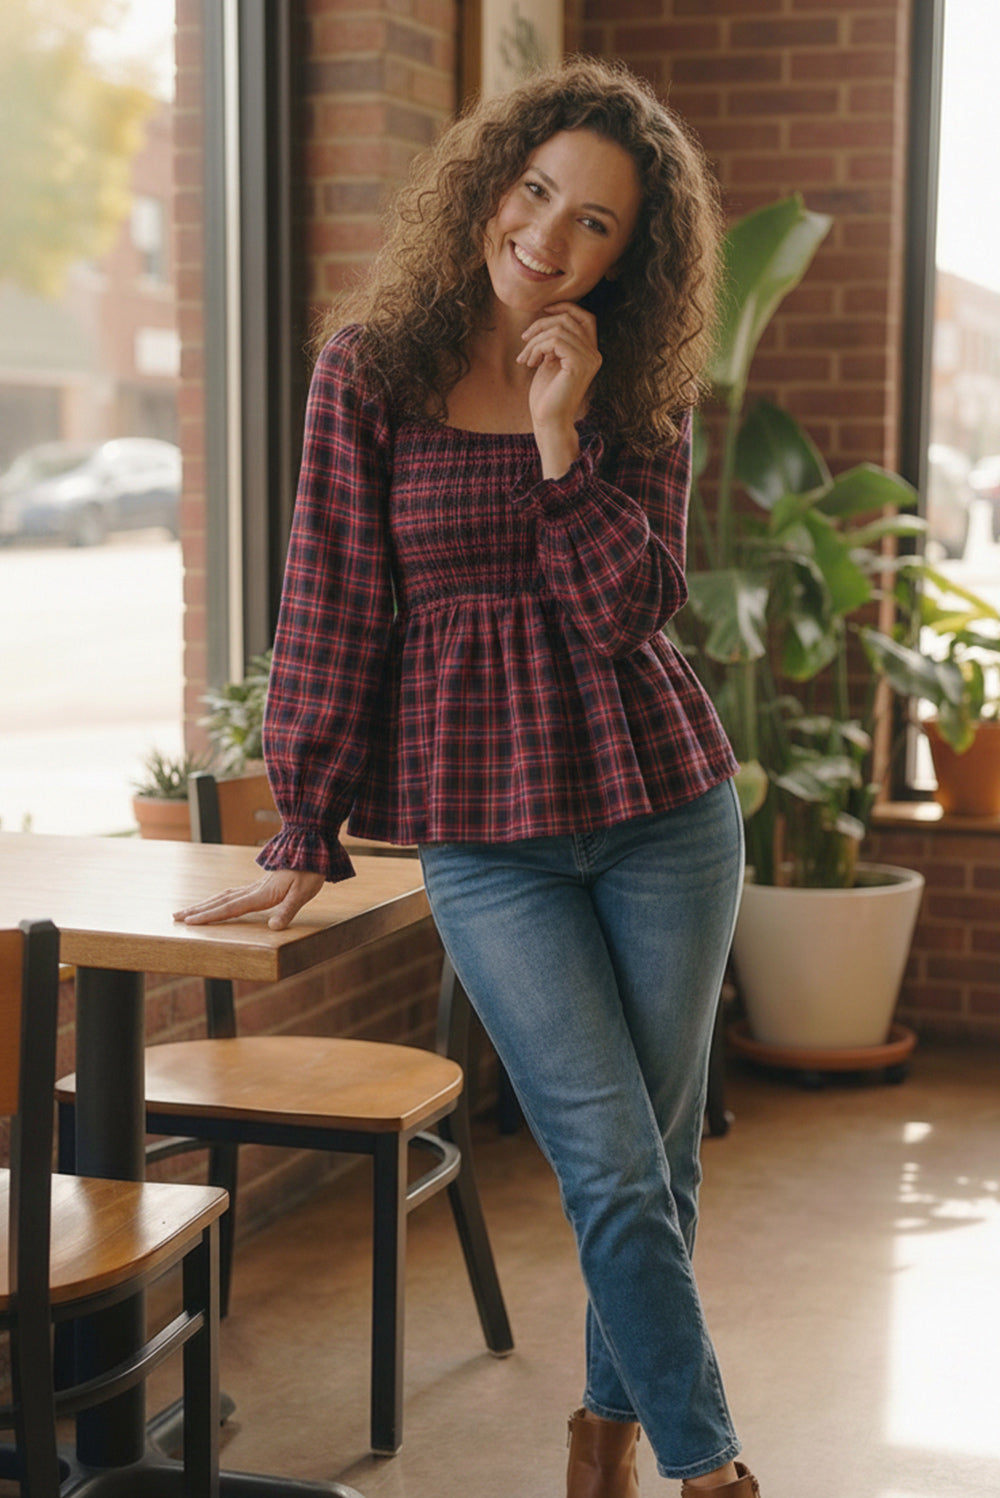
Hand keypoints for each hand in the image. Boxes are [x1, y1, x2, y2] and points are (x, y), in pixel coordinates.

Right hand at [173, 869, 324, 931]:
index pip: (230, 907)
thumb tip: (273, 927)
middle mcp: (254, 890)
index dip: (210, 916)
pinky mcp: (260, 885)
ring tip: (188, 911)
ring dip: (205, 904)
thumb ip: (288, 910)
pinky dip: (219, 900)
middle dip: (197, 910)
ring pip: (223, 896)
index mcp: (261, 894)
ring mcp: (255, 887)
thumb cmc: (309, 871)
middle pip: (220, 901)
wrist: (311, 848)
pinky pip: (233, 894)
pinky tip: (216, 903)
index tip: (190, 922)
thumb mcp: (303, 893)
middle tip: (175, 917)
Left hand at [517, 302, 600, 473]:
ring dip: (535, 341)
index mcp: (590, 352)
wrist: (548, 421)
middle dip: (541, 325)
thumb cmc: (547, 395)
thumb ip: (554, 341)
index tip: (543, 311)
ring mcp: (589, 359)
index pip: (585, 317)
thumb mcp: (551, 361)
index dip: (565, 307)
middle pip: (568, 319)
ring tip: (525, 358)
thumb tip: (546, 317)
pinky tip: (531, 363)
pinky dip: (537, 348)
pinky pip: (554, 341)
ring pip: (558, 329)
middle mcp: (594, 354)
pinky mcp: (578, 365)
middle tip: (524, 341)